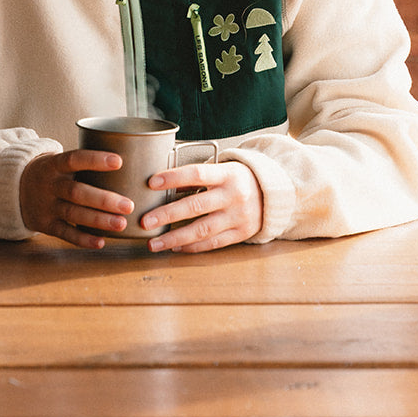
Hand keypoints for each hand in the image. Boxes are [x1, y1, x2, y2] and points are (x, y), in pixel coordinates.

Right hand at [19, 150, 134, 248]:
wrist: (15, 188)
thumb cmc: (52, 173)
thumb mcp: (60, 161)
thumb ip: (85, 163)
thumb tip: (129, 158)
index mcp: (54, 164)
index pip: (74, 158)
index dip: (95, 160)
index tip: (119, 161)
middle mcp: (50, 185)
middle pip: (77, 192)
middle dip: (103, 200)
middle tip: (128, 205)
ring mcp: (47, 206)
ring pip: (73, 214)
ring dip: (99, 220)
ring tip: (121, 224)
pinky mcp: (45, 224)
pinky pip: (65, 233)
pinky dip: (83, 239)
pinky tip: (101, 241)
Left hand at [140, 160, 263, 252]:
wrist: (272, 195)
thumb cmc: (238, 179)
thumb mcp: (223, 170)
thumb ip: (197, 176)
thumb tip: (162, 183)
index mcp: (227, 174)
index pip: (197, 174)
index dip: (174, 178)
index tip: (151, 183)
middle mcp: (234, 196)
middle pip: (196, 206)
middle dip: (167, 215)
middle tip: (145, 222)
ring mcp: (238, 217)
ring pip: (202, 230)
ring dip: (175, 238)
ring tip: (154, 243)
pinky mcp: (241, 234)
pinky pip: (213, 243)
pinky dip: (192, 247)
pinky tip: (175, 247)